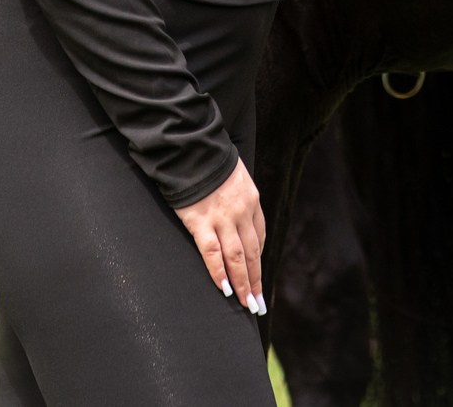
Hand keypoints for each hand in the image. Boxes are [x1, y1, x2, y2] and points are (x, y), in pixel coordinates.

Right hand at [174, 159, 266, 314]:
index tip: (257, 278)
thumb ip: (238, 199)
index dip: (258, 260)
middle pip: (251, 252)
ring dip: (243, 283)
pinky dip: (219, 272)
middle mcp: (241, 212)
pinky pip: (212, 252)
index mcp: (251, 201)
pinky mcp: (200, 221)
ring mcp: (221, 218)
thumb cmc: (211, 162)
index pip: (259, 236)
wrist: (194, 148)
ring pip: (236, 257)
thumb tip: (236, 222)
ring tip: (246, 304)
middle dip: (255, 280)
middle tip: (257, 303)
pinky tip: (224, 289)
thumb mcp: (235, 177)